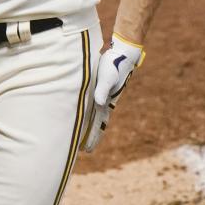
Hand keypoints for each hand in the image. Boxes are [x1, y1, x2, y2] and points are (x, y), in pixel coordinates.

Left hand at [81, 33, 144, 152]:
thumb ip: (102, 90)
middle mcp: (105, 101)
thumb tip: (99, 103)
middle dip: (91, 136)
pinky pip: (92, 104)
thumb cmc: (113, 65)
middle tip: (84, 150)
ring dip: (89, 126)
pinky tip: (84, 114)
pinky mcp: (100, 87)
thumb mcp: (107, 78)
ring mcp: (103, 95)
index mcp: (106, 102)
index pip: (98, 124)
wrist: (122, 54)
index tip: (86, 149)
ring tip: (82, 135)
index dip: (92, 137)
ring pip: (94, 115)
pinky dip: (88, 112)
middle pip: (97, 123)